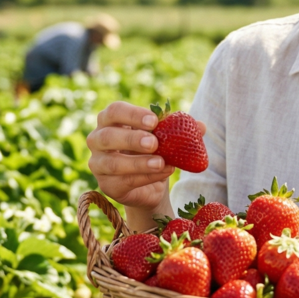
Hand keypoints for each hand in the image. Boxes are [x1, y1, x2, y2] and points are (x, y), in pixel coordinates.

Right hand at [86, 102, 204, 213]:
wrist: (150, 184)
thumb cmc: (154, 151)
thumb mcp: (168, 138)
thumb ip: (182, 130)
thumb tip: (201, 126)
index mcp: (110, 120)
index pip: (114, 111)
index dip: (132, 114)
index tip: (154, 121)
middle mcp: (97, 140)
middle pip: (107, 136)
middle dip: (131, 138)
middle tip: (154, 142)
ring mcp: (98, 165)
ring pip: (112, 163)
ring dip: (139, 162)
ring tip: (161, 162)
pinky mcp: (107, 186)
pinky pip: (123, 182)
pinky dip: (145, 177)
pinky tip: (163, 172)